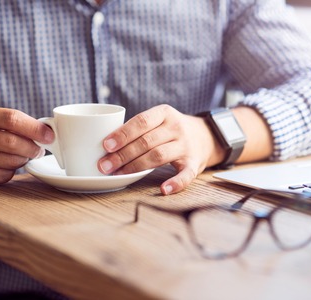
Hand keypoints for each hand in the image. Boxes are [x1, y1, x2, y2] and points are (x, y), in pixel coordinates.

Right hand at [0, 107, 53, 186]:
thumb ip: (14, 123)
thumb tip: (47, 131)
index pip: (12, 118)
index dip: (35, 128)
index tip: (49, 136)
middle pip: (14, 142)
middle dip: (33, 148)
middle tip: (39, 150)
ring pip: (12, 161)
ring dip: (23, 160)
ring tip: (22, 157)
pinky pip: (5, 175)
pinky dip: (11, 172)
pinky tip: (5, 166)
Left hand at [98, 104, 223, 194]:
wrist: (206, 135)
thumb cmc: (170, 130)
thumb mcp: (158, 120)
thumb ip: (138, 129)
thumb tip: (106, 146)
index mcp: (164, 113)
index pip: (141, 122)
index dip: (122, 134)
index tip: (105, 145)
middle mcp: (176, 127)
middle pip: (146, 141)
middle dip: (122, 154)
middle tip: (104, 165)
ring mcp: (186, 146)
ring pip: (159, 156)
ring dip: (136, 167)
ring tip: (119, 174)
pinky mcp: (195, 163)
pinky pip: (186, 175)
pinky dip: (175, 183)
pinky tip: (163, 189)